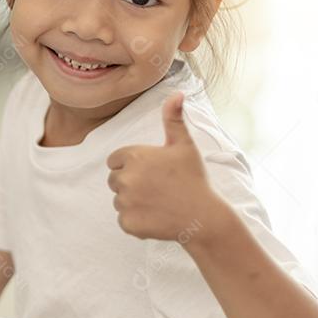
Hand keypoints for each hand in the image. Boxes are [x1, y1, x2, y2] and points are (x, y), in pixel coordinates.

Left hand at [105, 92, 221, 242]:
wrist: (203, 216)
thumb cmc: (193, 178)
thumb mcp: (184, 145)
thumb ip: (173, 118)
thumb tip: (176, 94)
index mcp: (133, 156)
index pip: (115, 160)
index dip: (131, 165)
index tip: (151, 171)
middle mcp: (125, 178)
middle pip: (114, 180)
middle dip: (131, 183)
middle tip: (156, 187)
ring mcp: (125, 202)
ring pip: (119, 200)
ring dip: (133, 202)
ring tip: (158, 202)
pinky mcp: (127, 223)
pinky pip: (123, 219)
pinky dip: (136, 220)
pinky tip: (155, 216)